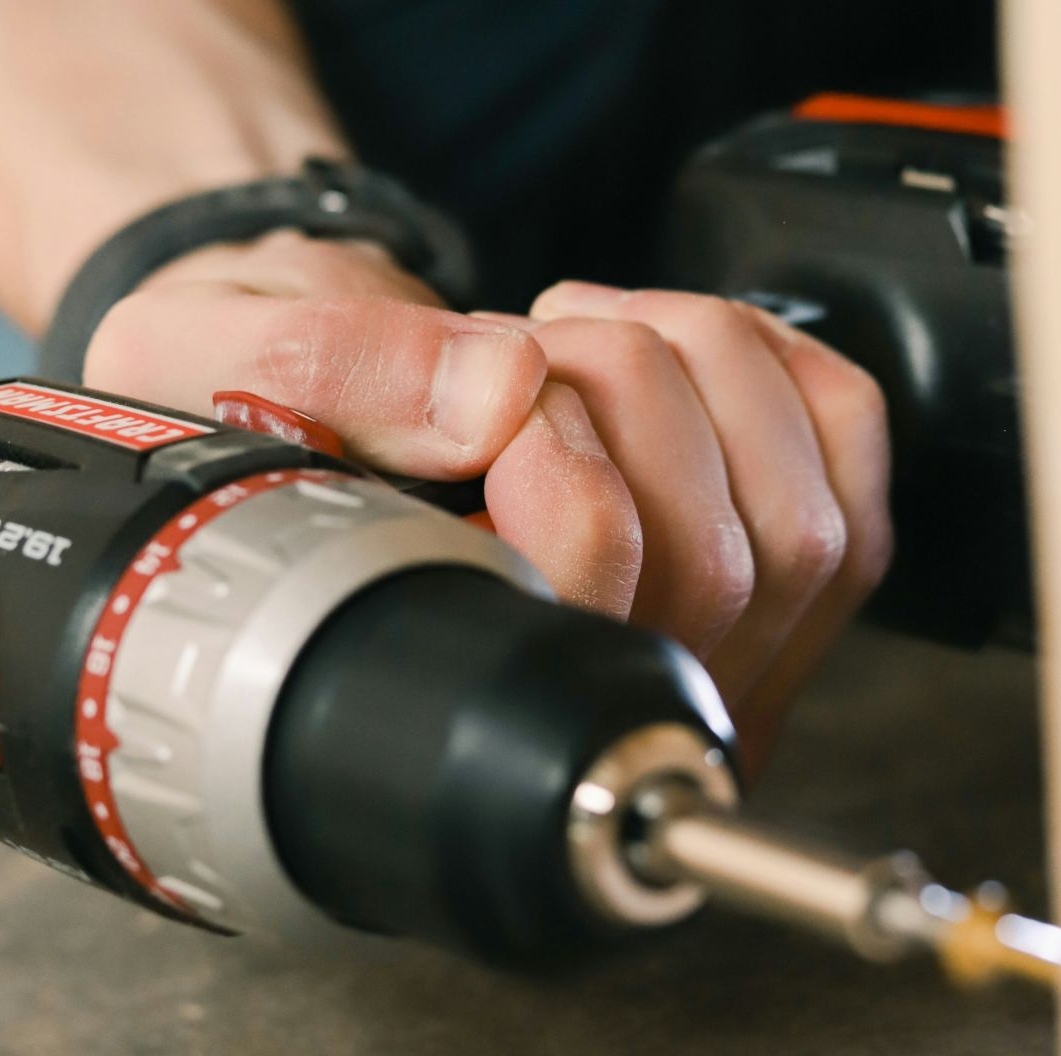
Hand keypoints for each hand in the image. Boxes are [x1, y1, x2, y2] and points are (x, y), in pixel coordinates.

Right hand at [85, 240, 888, 774]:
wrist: (298, 401)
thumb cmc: (248, 405)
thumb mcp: (210, 356)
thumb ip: (335, 375)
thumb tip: (507, 392)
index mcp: (446, 692)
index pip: (589, 620)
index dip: (562, 473)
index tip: (496, 383)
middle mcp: (588, 713)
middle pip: (718, 568)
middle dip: (635, 389)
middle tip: (535, 340)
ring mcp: (697, 667)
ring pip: (800, 527)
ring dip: (709, 371)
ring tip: (591, 337)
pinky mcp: (770, 591)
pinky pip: (849, 479)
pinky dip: (790, 374)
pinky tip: (690, 351)